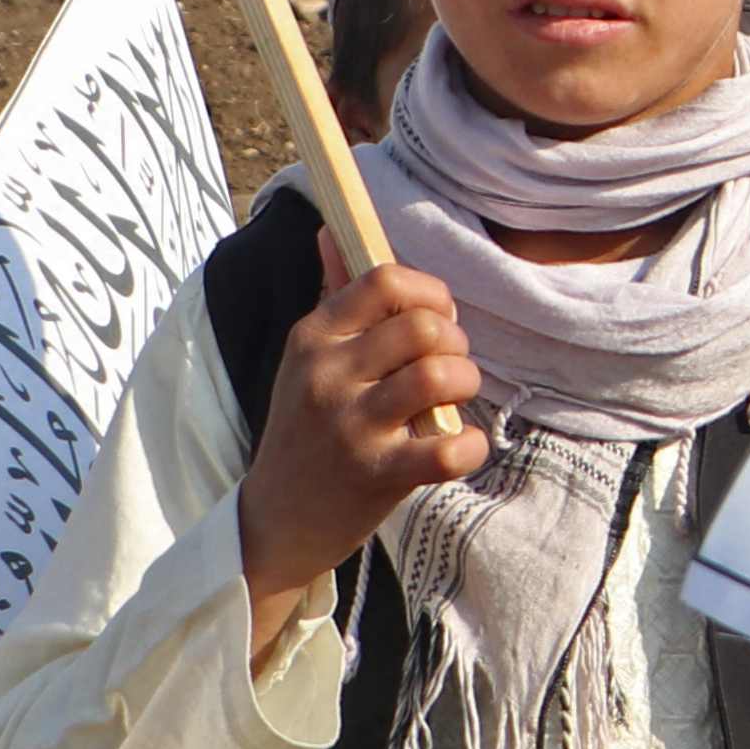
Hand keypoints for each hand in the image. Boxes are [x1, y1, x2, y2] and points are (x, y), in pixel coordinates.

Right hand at [236, 254, 489, 651]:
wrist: (277, 519)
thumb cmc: (306, 429)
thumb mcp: (306, 359)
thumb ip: (333, 296)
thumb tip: (332, 229)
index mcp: (312, 337)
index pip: (384, 279)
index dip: (429, 292)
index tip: (436, 317)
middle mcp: (327, 376)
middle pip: (422, 326)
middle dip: (455, 340)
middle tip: (450, 364)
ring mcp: (351, 427)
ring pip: (440, 376)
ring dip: (466, 383)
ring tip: (454, 400)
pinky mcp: (378, 477)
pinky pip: (450, 449)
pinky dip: (472, 445)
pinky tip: (461, 445)